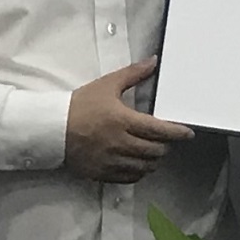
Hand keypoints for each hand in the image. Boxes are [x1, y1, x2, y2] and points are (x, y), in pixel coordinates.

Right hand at [63, 56, 193, 183]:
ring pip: (144, 167)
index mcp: (123, 121)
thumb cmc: (79, 105)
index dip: (177, 133)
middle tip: (166, 139)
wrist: (52, 127)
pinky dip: (139, 172)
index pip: (159, 130)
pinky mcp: (102, 173)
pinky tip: (139, 164)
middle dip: (165, 145)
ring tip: (154, 152)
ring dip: (153, 160)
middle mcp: (119, 143)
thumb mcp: (107, 85)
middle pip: (155, 150)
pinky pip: (129, 178)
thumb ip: (133, 74)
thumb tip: (153, 61)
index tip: (187, 133)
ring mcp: (111, 161)